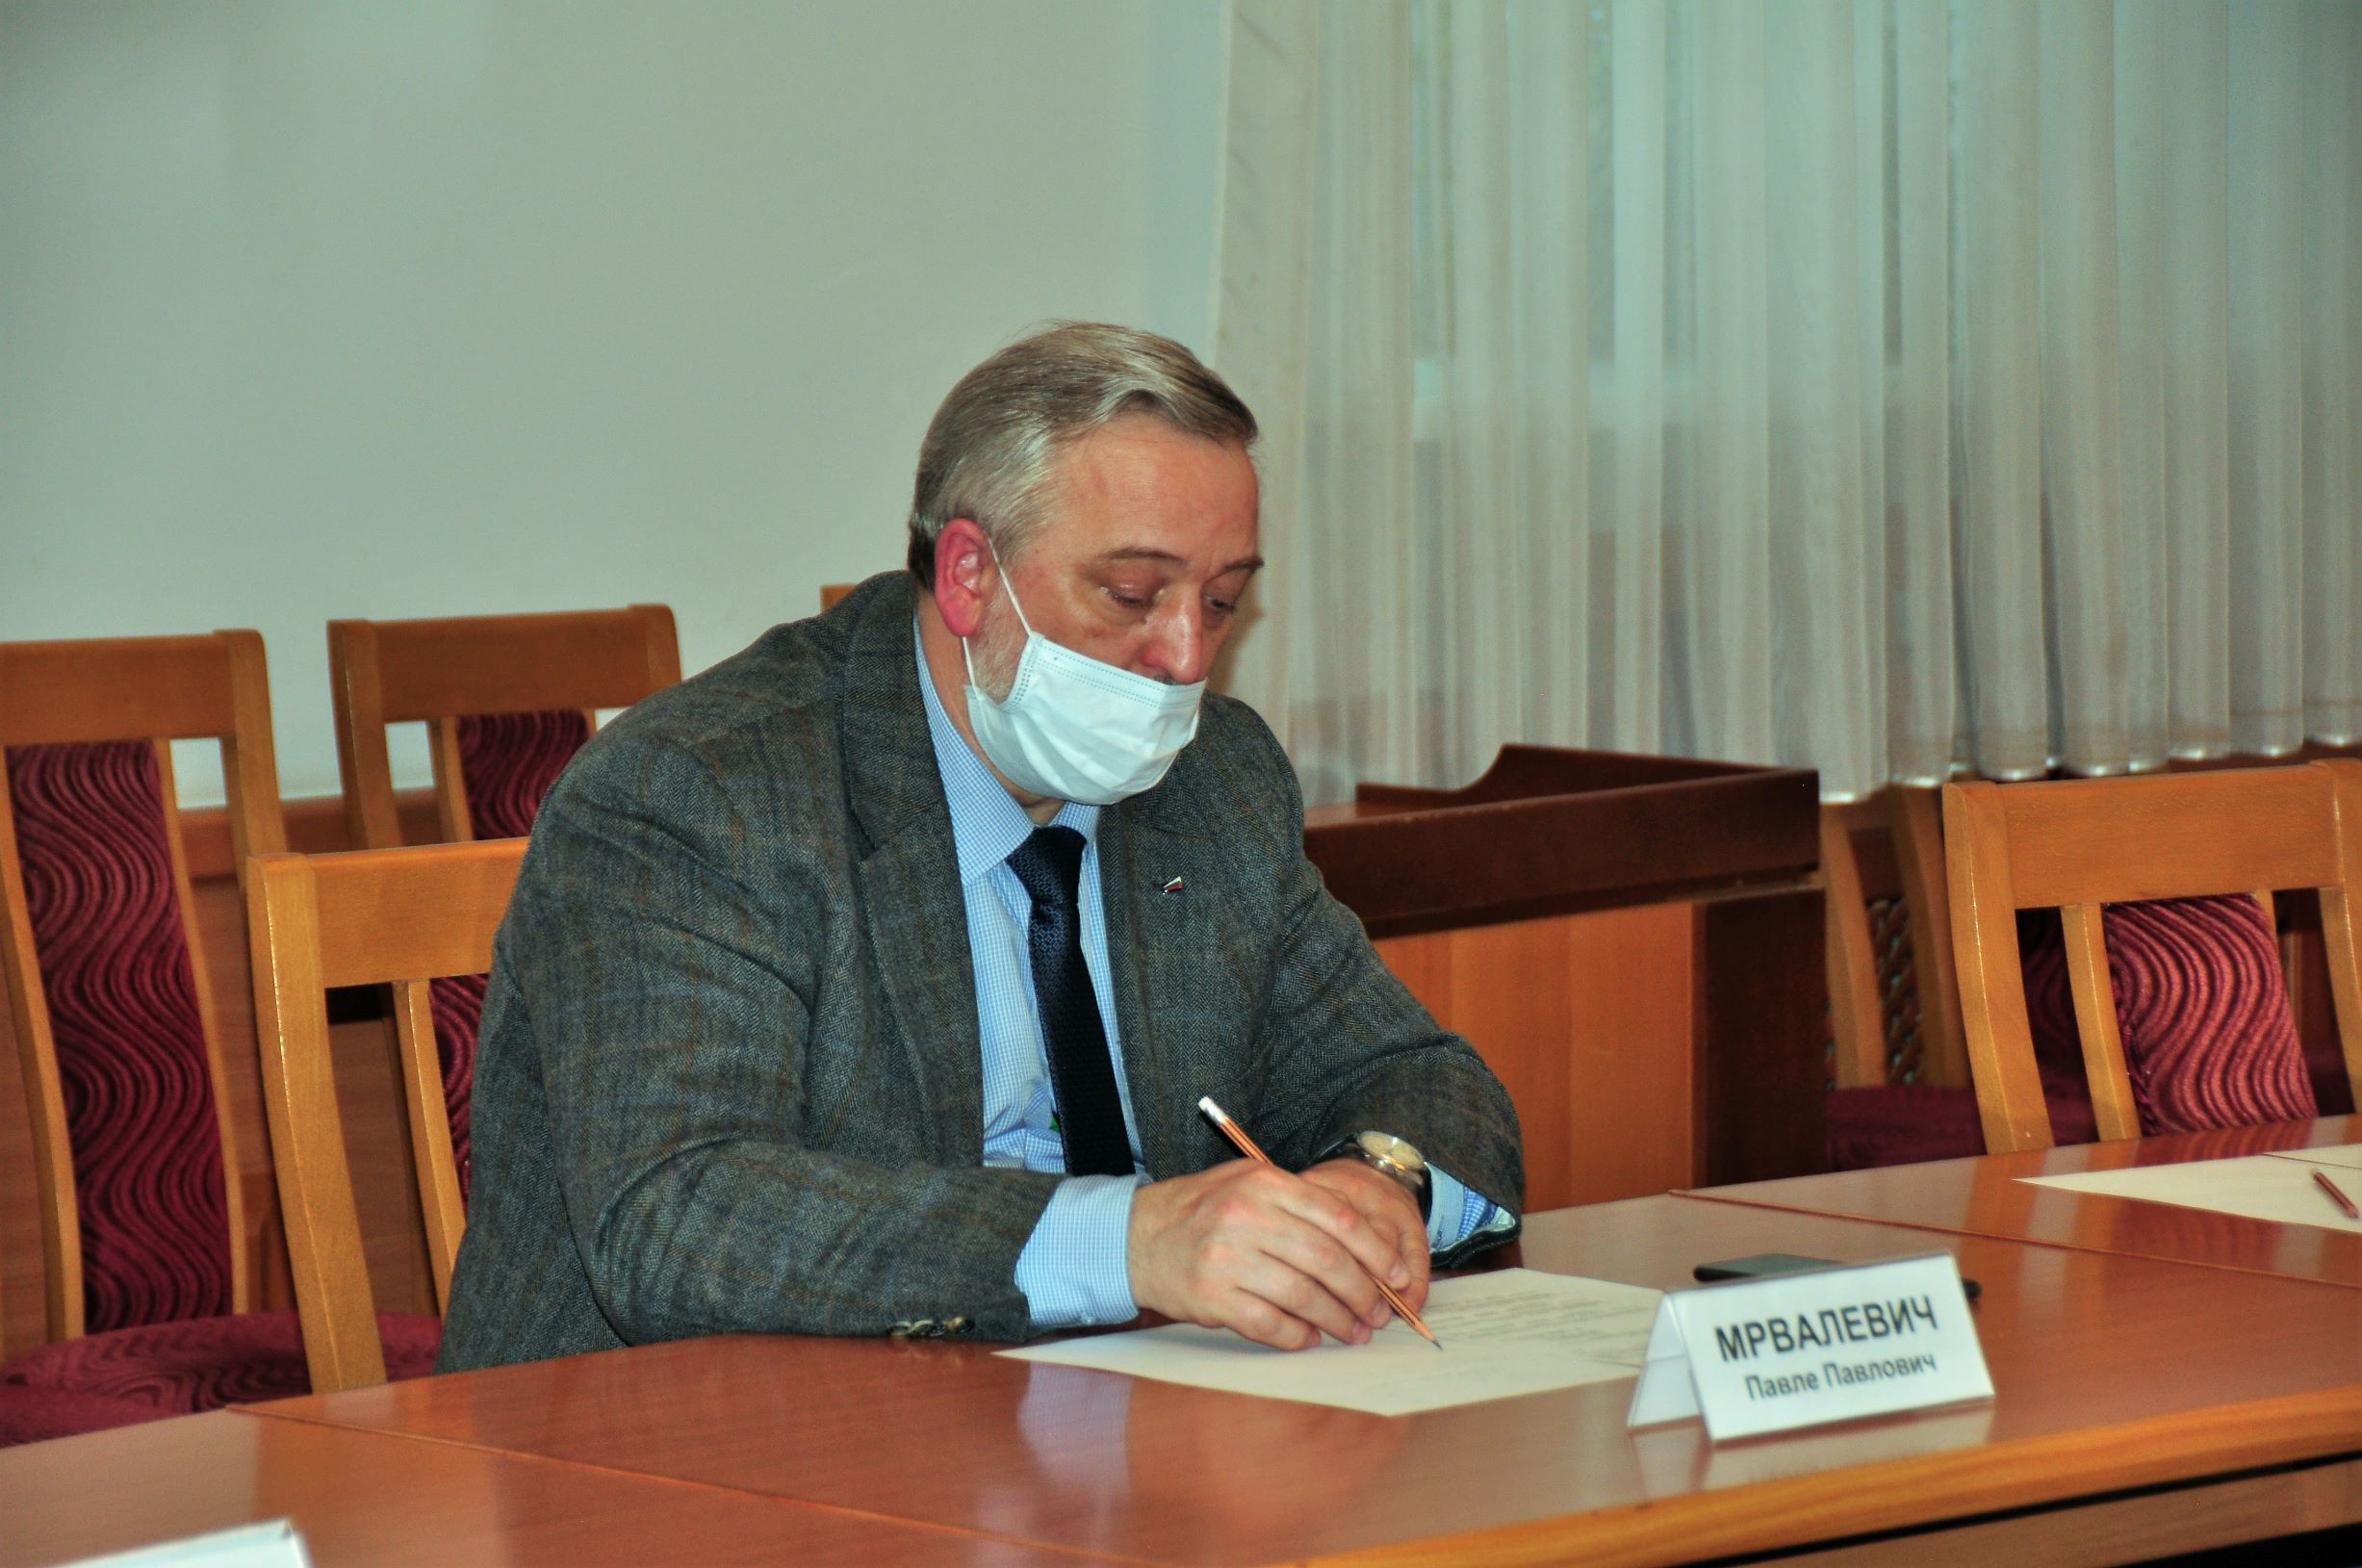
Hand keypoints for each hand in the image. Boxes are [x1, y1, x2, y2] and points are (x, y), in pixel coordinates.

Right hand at [1127, 1159, 1413, 1350]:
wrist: (1135, 1237)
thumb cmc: (1203, 1210)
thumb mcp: (1249, 1184)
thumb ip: (1302, 1203)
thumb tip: (1367, 1244)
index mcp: (1264, 1182)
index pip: (1338, 1218)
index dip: (1376, 1252)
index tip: (1398, 1276)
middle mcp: (1246, 1216)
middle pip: (1327, 1260)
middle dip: (1363, 1293)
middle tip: (1379, 1314)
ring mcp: (1227, 1258)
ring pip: (1303, 1296)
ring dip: (1337, 1320)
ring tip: (1353, 1332)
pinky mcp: (1211, 1297)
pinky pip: (1268, 1324)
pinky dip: (1296, 1336)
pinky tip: (1309, 1339)